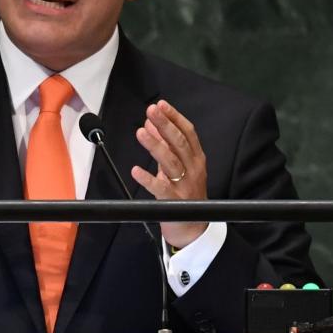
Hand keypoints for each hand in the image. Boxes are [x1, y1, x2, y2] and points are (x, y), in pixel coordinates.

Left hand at [131, 100, 208, 248]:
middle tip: (152, 111)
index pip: (188, 133)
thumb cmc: (185, 193)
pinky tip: (136, 170)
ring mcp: (185, 186)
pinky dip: (148, 179)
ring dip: (156, 145)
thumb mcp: (177, 166)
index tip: (161, 105)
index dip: (175, 117)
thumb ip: (165, 145)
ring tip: (141, 132)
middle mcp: (193, 170)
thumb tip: (151, 122)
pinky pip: (160, 189)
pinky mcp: (175, 203)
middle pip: (180, 143)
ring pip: (171, 162)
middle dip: (166, 125)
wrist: (193, 227)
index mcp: (196, 159)